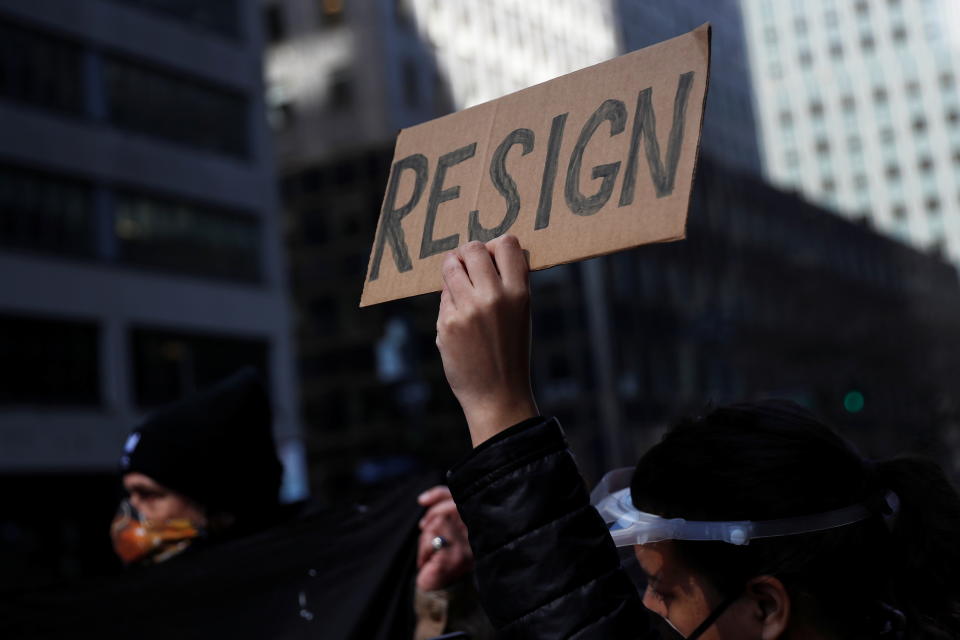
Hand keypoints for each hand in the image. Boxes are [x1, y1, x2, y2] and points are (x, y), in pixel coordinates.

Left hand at [416, 486, 472, 591]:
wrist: (442, 588)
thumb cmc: (443, 557)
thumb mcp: (445, 529)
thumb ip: (441, 511)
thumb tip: (422, 500)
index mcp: (475, 524)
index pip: (457, 499)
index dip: (438, 495)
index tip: (421, 500)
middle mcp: (475, 534)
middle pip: (446, 510)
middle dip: (431, 519)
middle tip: (424, 528)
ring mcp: (464, 547)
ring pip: (436, 525)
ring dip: (426, 539)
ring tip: (431, 552)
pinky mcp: (451, 559)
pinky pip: (430, 543)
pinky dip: (424, 552)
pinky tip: (428, 562)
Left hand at [436, 236, 538, 446]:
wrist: (497, 394)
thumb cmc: (510, 351)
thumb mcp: (521, 314)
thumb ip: (507, 284)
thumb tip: (482, 253)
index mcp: (519, 293)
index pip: (507, 243)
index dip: (496, 247)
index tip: (492, 258)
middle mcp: (493, 297)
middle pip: (473, 248)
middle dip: (468, 254)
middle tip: (468, 266)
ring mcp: (467, 309)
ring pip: (451, 266)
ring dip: (453, 270)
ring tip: (460, 287)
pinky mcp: (447, 323)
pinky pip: (443, 295)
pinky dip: (449, 301)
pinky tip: (459, 318)